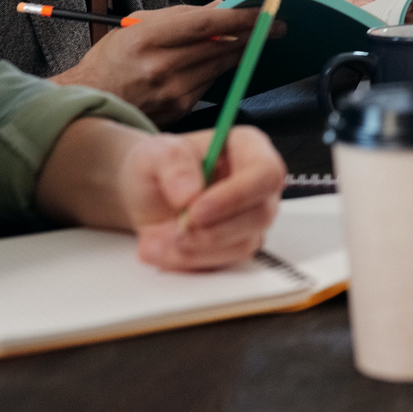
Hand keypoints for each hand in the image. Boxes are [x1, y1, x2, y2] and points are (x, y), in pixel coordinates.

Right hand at [55, 4, 260, 123]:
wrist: (89, 100)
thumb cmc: (111, 59)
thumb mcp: (136, 26)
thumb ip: (179, 15)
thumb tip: (220, 6)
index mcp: (148, 38)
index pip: (207, 24)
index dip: (241, 16)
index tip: (265, 10)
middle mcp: (161, 66)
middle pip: (221, 46)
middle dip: (253, 34)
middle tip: (277, 25)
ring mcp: (171, 91)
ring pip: (220, 66)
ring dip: (241, 52)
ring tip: (259, 39)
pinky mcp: (178, 109)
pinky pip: (210, 84)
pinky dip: (220, 70)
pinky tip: (224, 61)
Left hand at [114, 126, 285, 270]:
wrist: (146, 195)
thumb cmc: (159, 166)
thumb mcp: (156, 152)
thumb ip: (174, 164)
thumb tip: (190, 192)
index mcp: (250, 148)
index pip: (266, 173)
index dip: (236, 196)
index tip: (197, 211)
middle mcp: (257, 185)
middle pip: (261, 214)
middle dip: (214, 230)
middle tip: (177, 231)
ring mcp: (250, 218)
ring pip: (243, 244)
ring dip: (196, 249)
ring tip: (155, 239)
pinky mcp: (235, 245)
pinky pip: (222, 263)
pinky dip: (187, 261)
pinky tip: (160, 248)